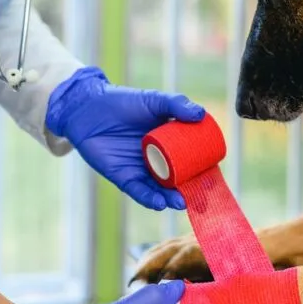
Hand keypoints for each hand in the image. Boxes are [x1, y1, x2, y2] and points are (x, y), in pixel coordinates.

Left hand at [46, 66, 204, 209]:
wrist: (89, 107)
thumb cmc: (123, 102)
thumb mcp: (154, 100)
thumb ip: (177, 104)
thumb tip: (201, 115)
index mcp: (169, 143)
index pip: (190, 160)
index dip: (202, 170)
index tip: (213, 176)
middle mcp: (157, 160)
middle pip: (178, 179)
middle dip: (190, 191)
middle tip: (203, 199)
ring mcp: (141, 169)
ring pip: (159, 189)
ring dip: (171, 198)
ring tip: (181, 202)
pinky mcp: (123, 177)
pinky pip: (138, 191)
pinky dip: (149, 198)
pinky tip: (160, 203)